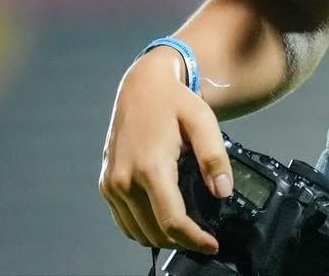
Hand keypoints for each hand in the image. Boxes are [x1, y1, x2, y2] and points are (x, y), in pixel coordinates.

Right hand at [98, 46, 231, 255]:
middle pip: (155, 232)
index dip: (194, 240)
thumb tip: (222, 191)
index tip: (212, 244)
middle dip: (182, 240)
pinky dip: (142, 228)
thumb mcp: (202, 120)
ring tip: (186, 229)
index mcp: (150, 167)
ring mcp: (112, 183)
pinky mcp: (106, 183)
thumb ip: (214, 156)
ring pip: (137, 232)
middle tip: (203, 236)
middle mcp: (125, 180)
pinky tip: (160, 219)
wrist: (142, 84)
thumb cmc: (174, 101)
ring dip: (162, 237)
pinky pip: (123, 221)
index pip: (172, 222)